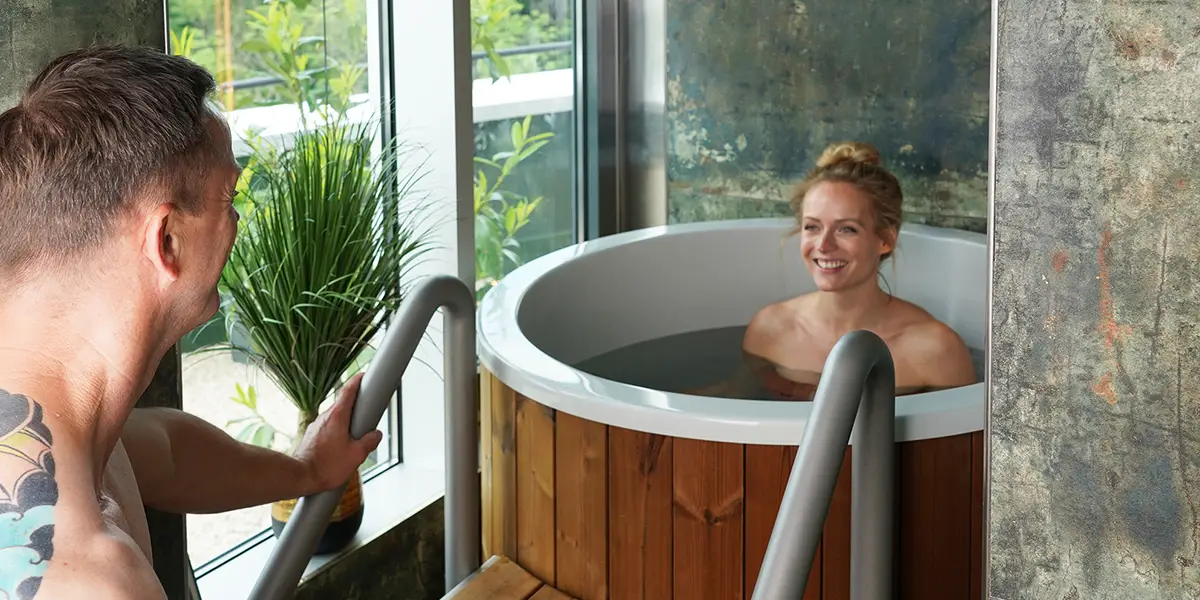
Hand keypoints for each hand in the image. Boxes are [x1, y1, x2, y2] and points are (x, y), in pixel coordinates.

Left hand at [293, 372, 383, 492]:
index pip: (347, 391)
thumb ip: (369, 442)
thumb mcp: (357, 455)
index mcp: (337, 417)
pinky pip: (329, 428)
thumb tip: (375, 435)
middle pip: (343, 404)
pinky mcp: (312, 436)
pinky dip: (337, 432)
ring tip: (355, 438)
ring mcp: (316, 426)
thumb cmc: (326, 467)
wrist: (301, 476)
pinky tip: (341, 447)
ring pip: (336, 418)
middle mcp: (325, 417)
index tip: (363, 375)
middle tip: (367, 412)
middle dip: (356, 407)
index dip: (357, 381)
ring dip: (346, 423)